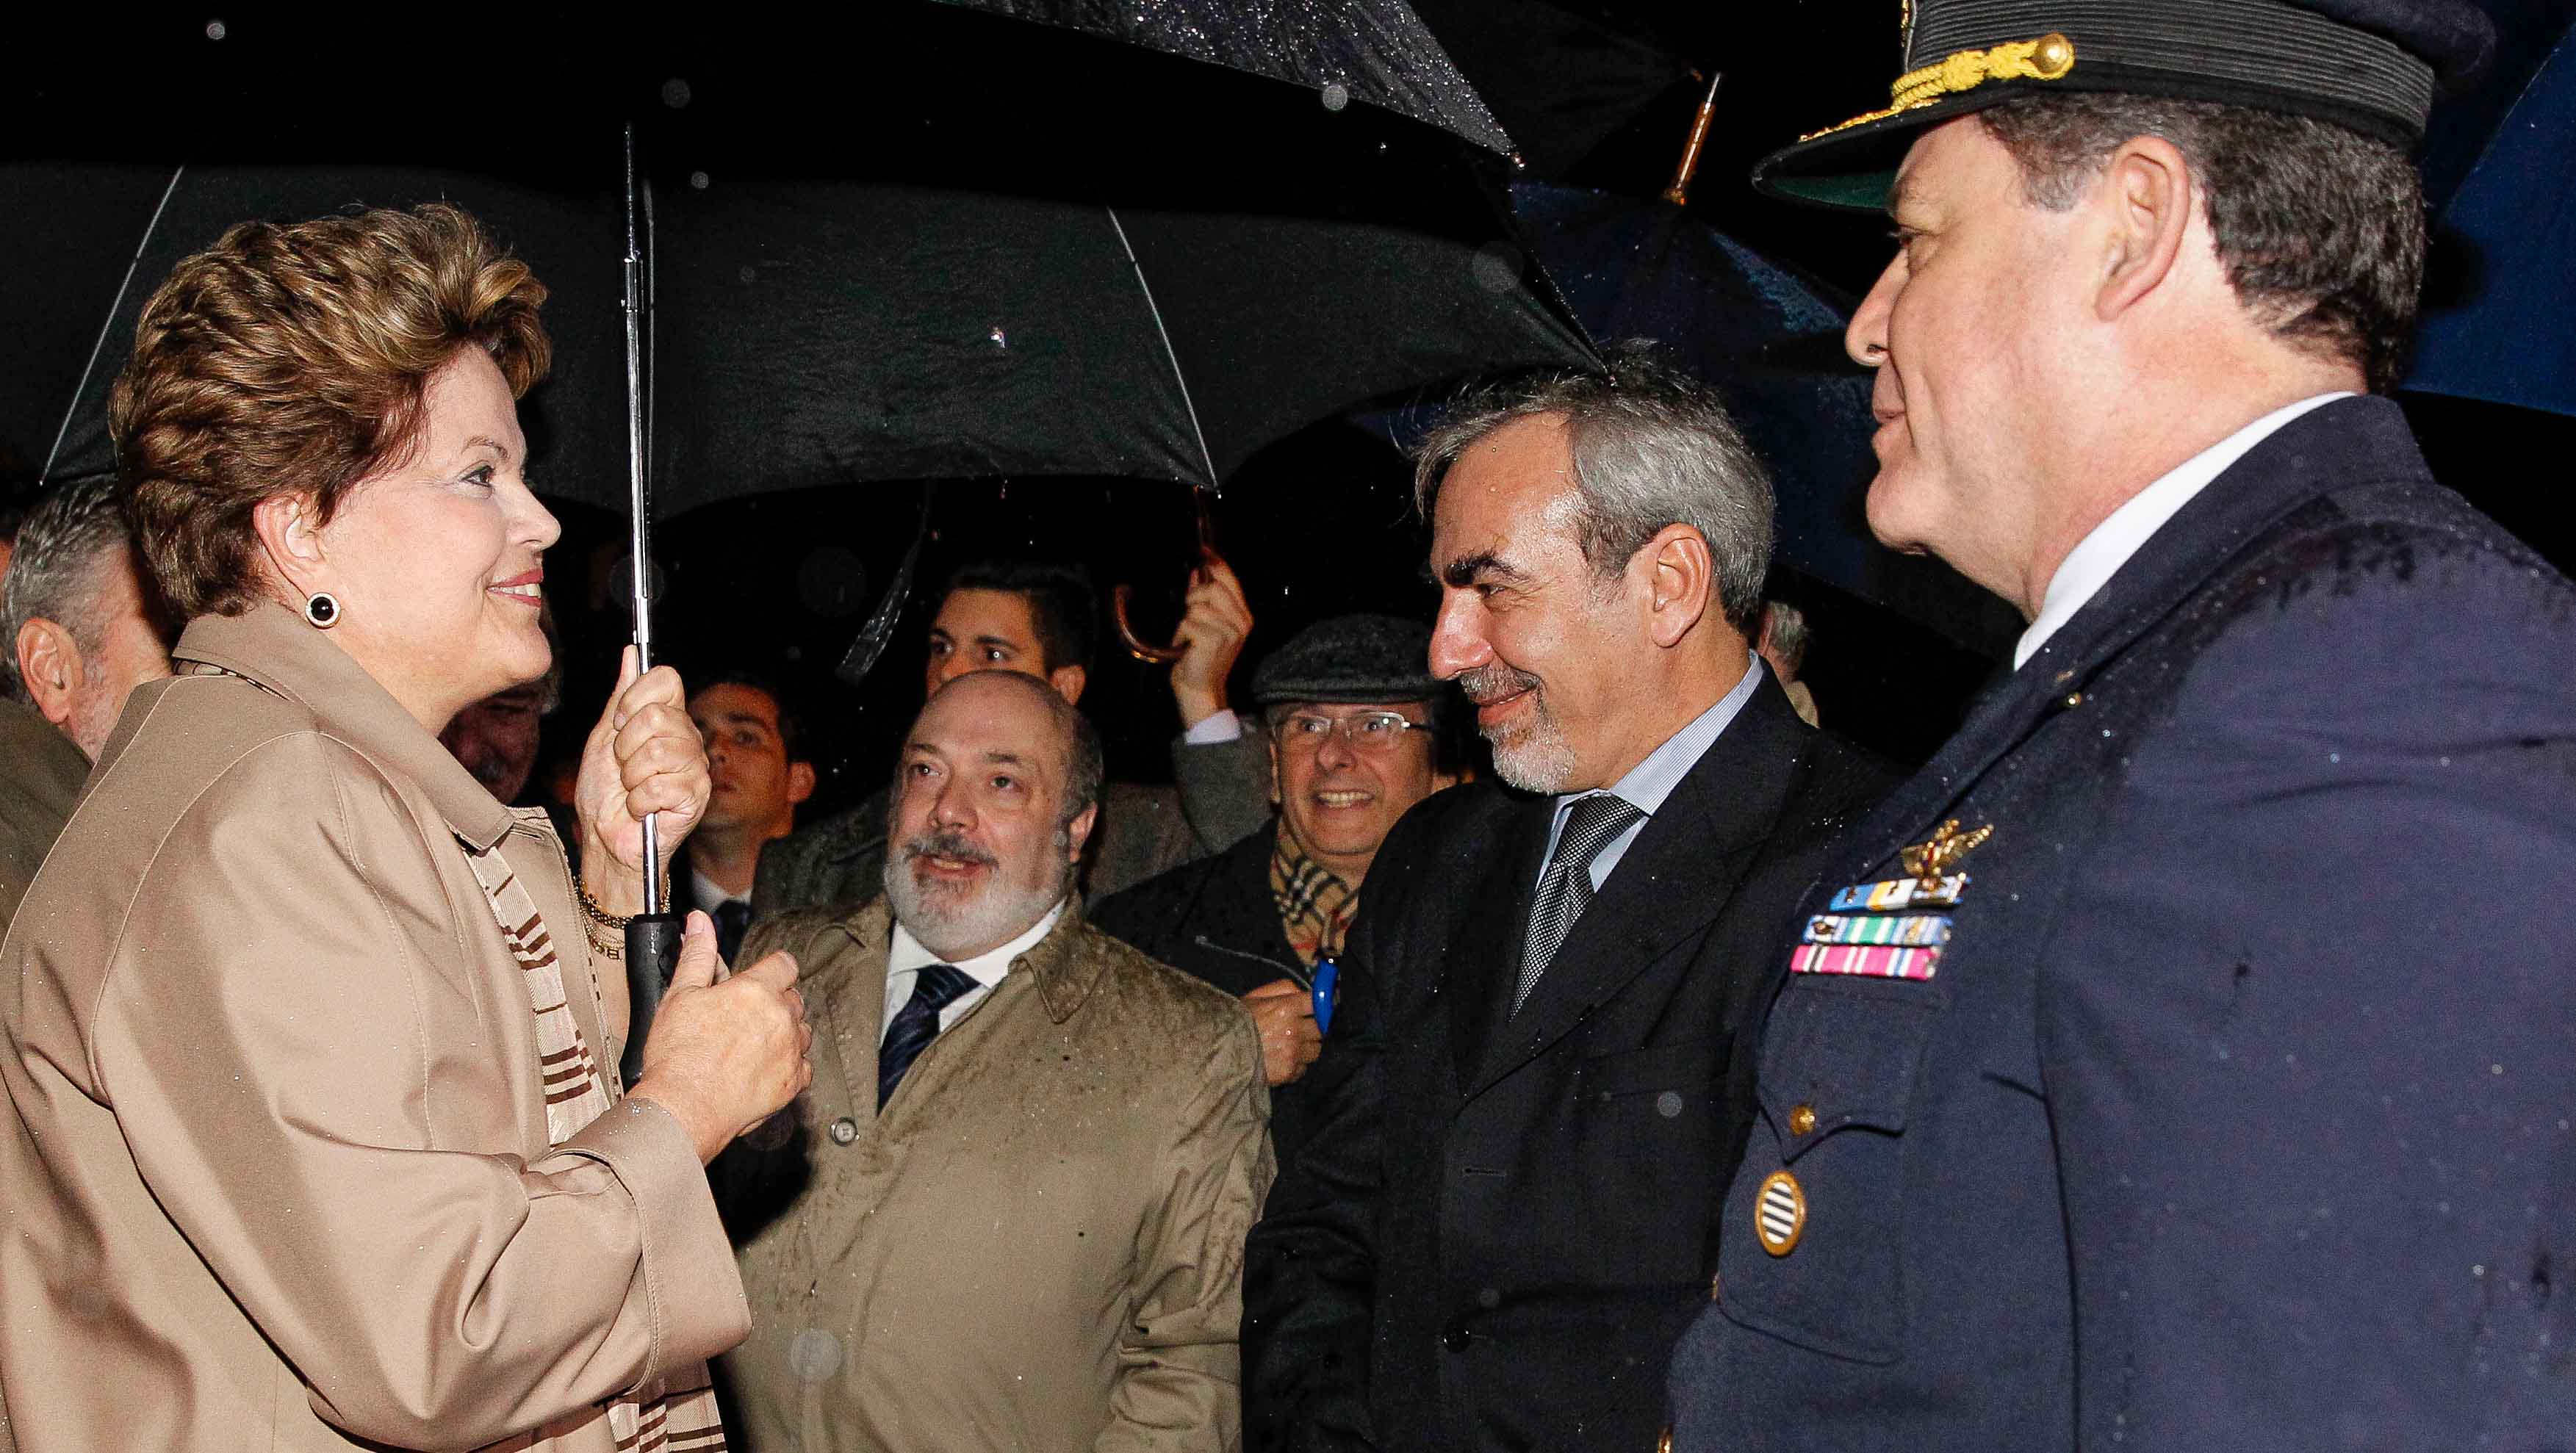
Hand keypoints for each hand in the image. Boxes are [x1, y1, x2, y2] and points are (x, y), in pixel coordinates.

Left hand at [574, 648, 710, 915]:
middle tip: (623, 766)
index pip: (666, 679)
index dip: (636, 697)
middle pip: (659, 716)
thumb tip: (632, 654)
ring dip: (631, 776)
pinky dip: (639, 801)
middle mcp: (686, 738)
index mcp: (667, 719)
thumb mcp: (603, 738)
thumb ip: (620, 698)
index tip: (619, 722)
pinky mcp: (696, 796)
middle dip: (625, 745)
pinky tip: (642, 807)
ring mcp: (694, 767)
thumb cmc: (605, 793)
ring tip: (632, 788)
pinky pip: (659, 785)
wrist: (606, 838)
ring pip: (658, 751)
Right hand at [629, 912, 813, 1162]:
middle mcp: (781, 1017)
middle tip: (744, 1018)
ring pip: (801, 1031)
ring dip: (784, 1032)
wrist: (684, 1108)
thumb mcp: (680, 995)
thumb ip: (696, 955)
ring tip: (751, 1045)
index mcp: (756, 990)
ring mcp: (791, 1051)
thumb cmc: (678, 1055)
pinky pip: (803, 1066)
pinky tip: (763, 1069)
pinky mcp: (793, 1083)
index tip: (762, 977)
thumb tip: (699, 922)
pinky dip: (789, 1065)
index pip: (784, 964)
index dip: (773, 968)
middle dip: (775, 1002)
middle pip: (793, 998)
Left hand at [1169, 551, 1254, 728]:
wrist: (1200, 688)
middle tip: (1190, 614)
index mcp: (1242, 615)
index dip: (1216, 563)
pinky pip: (1188, 622)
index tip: (1203, 550)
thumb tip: (1198, 572)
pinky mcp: (1214, 641)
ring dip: (1186, 620)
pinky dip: (1181, 634)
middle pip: (1213, 588)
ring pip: (1197, 606)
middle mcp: (1241, 622)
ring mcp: (1230, 632)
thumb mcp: (1206, 624)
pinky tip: (1186, 646)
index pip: (1230, 580)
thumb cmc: (1200, 656)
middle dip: (1195, 597)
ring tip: (1189, 637)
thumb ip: (1204, 598)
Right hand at [1244, 977, 1321, 1086]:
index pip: (1318, 1002)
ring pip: (1315, 1050)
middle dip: (1312, 1028)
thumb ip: (1282, 988)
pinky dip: (1296, 1066)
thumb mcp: (1255, 996)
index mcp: (1287, 1007)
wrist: (1219, 1052)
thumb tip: (1303, 991)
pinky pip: (1303, 1068)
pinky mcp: (1289, 1071)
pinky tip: (1282, 1061)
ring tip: (1290, 1047)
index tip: (1316, 1009)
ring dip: (1306, 1048)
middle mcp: (1294, 1029)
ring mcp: (1293, 1052)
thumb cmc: (1236, 1021)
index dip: (1319, 1005)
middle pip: (1321, 1028)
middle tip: (1300, 1030)